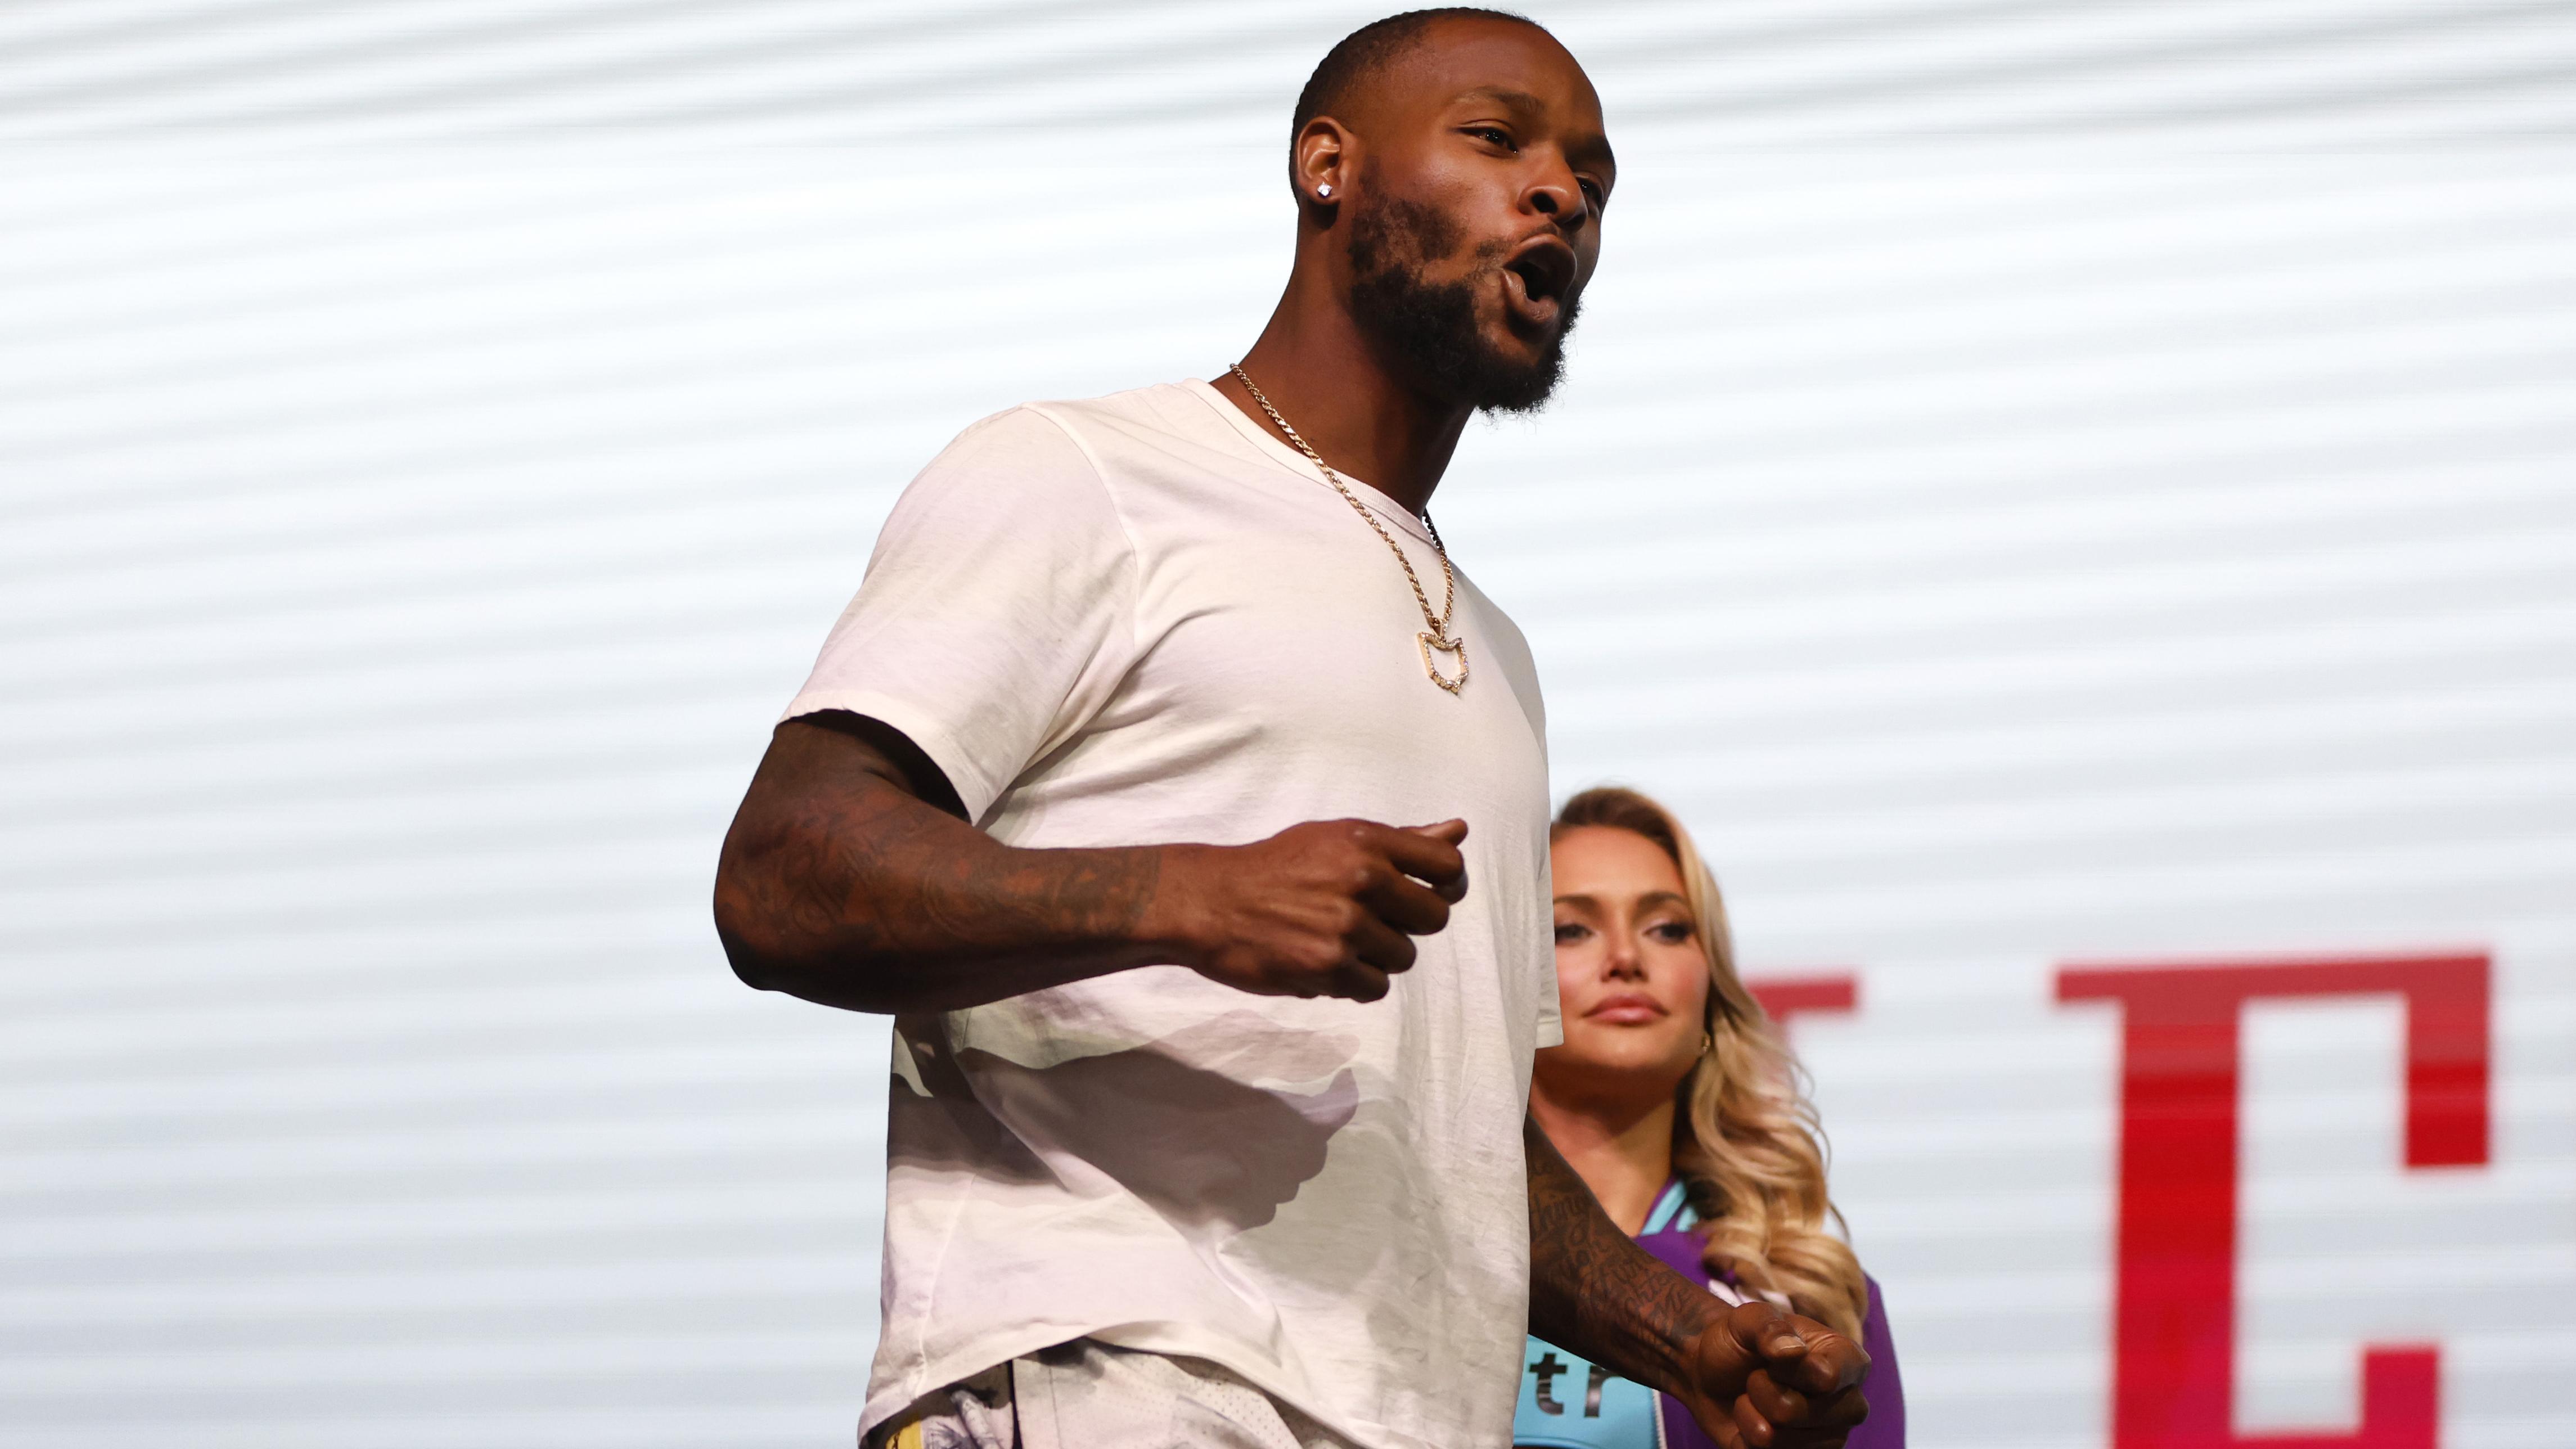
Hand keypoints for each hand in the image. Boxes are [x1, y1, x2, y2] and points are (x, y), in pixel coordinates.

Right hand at [1156, 818, 1468, 1001]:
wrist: (1209, 902)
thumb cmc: (1276, 867)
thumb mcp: (1335, 839)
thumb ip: (1401, 841)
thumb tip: (1459, 830)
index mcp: (1366, 842)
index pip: (1448, 865)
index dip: (1445, 883)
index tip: (1424, 892)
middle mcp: (1362, 880)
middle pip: (1434, 917)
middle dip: (1408, 923)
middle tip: (1370, 918)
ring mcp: (1346, 926)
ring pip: (1403, 956)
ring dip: (1376, 955)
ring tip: (1336, 939)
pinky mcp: (1329, 968)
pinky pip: (1375, 987)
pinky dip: (1354, 981)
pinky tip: (1324, 961)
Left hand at [1674, 1301, 1867, 1448]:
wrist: (1712, 1374)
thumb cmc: (1739, 1342)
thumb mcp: (1746, 1319)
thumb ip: (1767, 1326)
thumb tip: (1793, 1351)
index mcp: (1849, 1361)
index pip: (1828, 1378)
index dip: (1787, 1371)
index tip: (1773, 1358)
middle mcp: (1849, 1404)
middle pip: (1793, 1413)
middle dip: (1760, 1391)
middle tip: (1757, 1377)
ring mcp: (1830, 1438)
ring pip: (1776, 1439)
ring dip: (1749, 1415)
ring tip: (1754, 1398)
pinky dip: (1744, 1439)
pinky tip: (1751, 1423)